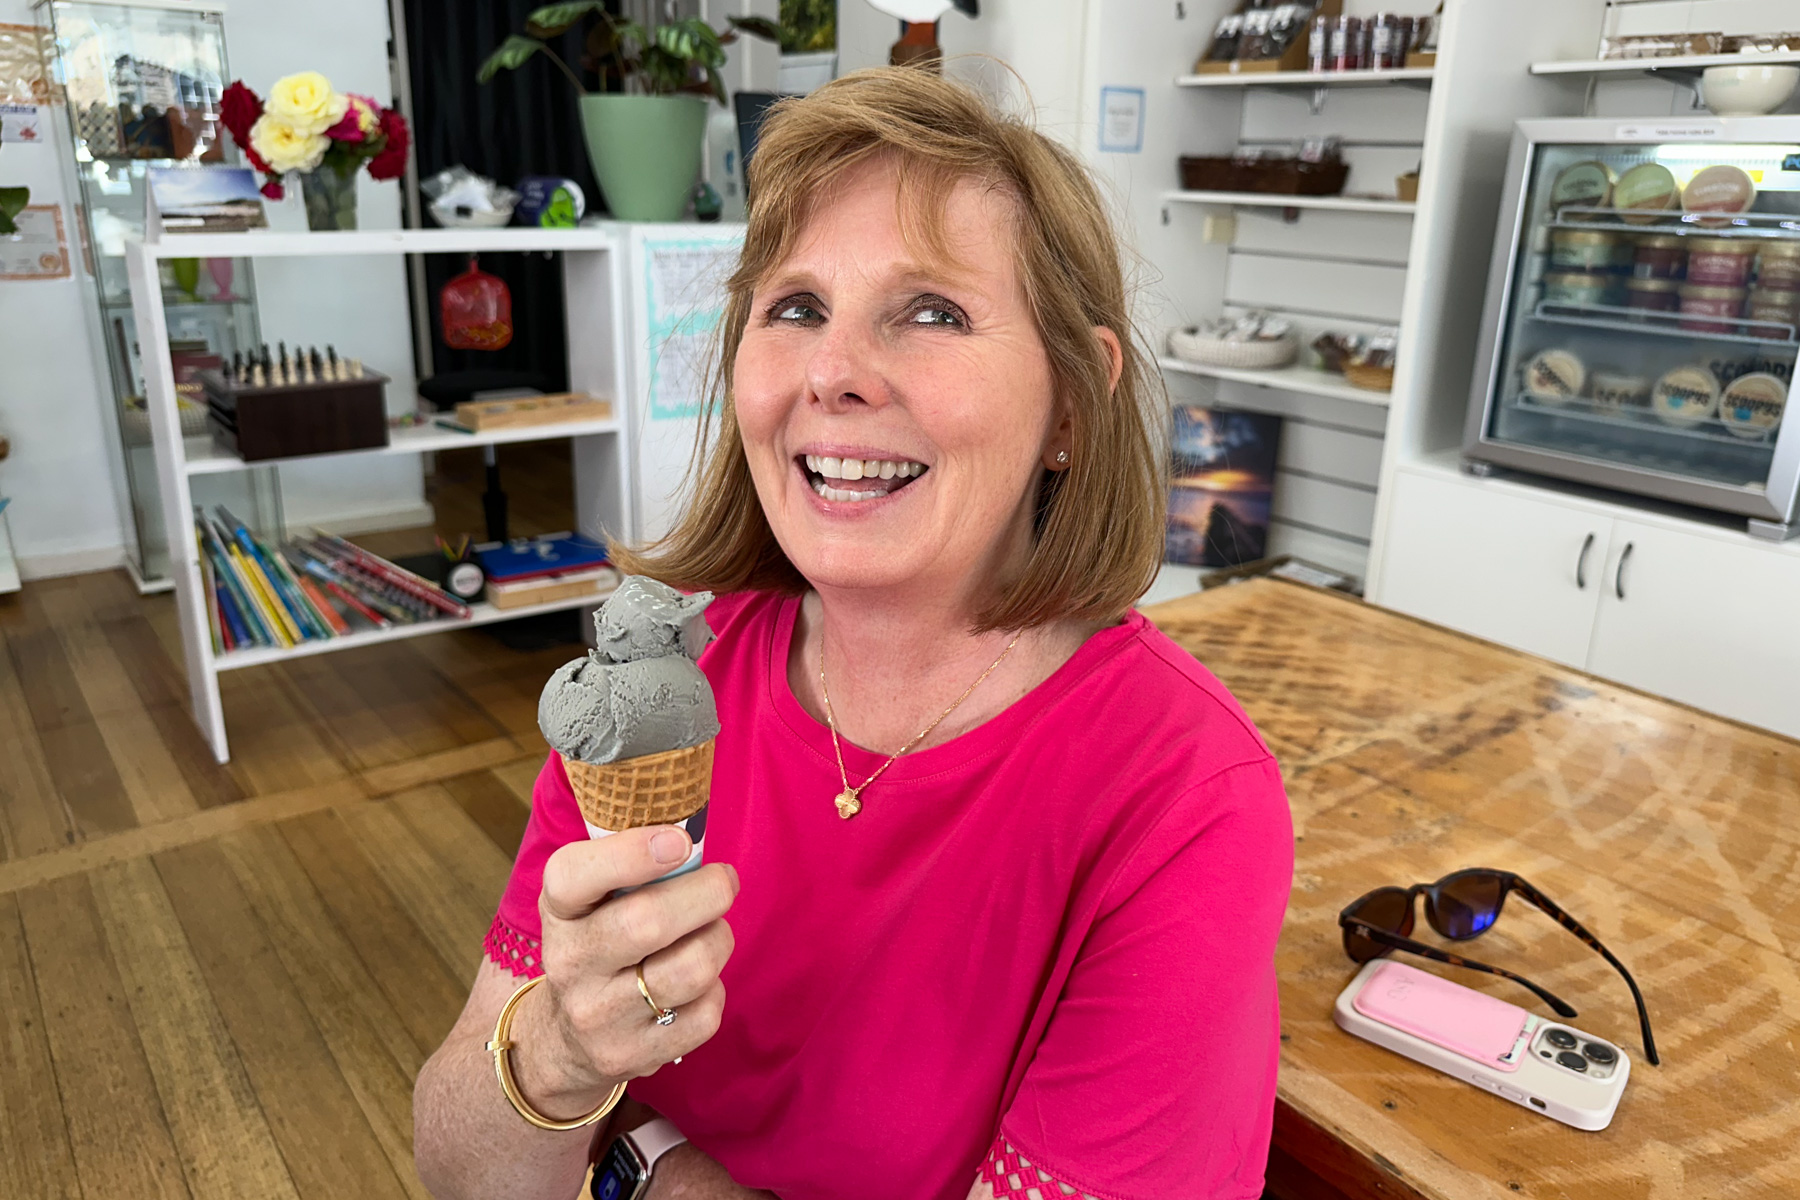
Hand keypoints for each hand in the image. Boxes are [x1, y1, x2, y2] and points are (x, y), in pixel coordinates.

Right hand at [520, 827, 737, 1106]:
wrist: (565, 1040)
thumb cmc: (598, 944)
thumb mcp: (591, 900)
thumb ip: (630, 863)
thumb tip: (692, 829)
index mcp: (559, 911)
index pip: (574, 876)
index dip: (631, 853)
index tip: (680, 840)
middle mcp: (569, 964)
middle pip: (648, 922)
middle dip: (706, 893)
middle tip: (723, 881)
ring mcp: (598, 1016)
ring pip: (690, 968)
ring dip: (717, 939)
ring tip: (710, 931)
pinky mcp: (632, 1056)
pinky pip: (704, 1015)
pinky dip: (714, 991)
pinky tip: (697, 983)